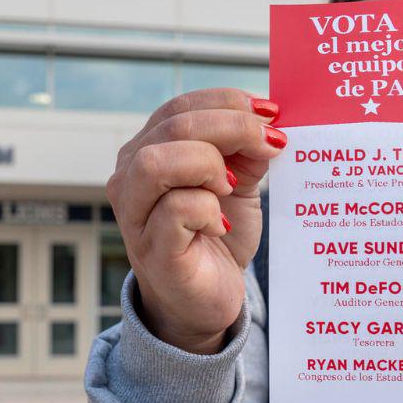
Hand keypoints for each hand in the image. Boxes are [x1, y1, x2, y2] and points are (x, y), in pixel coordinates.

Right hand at [105, 89, 283, 352]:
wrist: (208, 299)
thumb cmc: (217, 237)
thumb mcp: (237, 183)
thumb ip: (245, 150)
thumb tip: (268, 120)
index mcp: (148, 150)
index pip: (180, 107)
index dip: (227, 102)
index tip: (271, 113)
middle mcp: (130, 177)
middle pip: (172, 127)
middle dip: (231, 128)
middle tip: (270, 145)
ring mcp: (135, 214)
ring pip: (157, 162)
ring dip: (208, 165)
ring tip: (231, 187)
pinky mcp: (152, 250)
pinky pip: (175, 210)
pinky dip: (207, 210)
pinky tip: (220, 226)